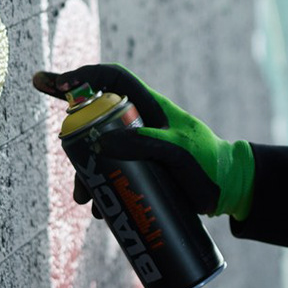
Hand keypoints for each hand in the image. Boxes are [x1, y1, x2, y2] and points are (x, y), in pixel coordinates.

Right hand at [33, 64, 254, 220]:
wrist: (229, 191)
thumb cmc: (209, 163)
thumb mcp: (179, 152)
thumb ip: (147, 144)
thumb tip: (102, 142)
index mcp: (150, 108)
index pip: (112, 80)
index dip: (83, 75)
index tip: (57, 82)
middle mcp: (139, 125)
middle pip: (96, 121)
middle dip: (74, 139)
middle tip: (63, 152)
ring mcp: (138, 149)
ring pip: (99, 155)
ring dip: (85, 175)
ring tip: (84, 200)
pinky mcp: (140, 173)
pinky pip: (111, 178)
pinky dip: (99, 192)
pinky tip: (99, 212)